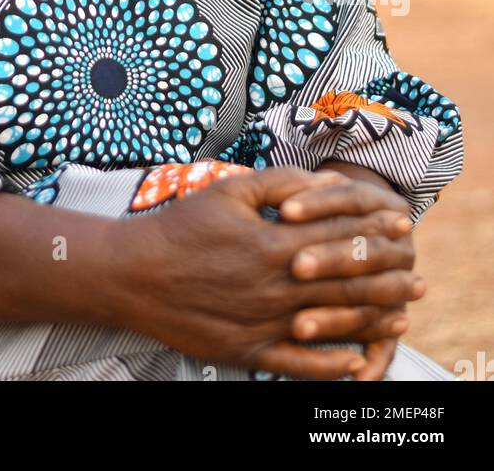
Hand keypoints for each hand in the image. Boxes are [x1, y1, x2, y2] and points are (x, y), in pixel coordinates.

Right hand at [119, 166, 420, 379]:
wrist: (134, 274)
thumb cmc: (182, 227)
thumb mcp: (230, 190)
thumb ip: (283, 183)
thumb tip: (330, 183)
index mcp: (274, 243)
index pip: (340, 237)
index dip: (375, 232)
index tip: (401, 228)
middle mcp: (276, 286)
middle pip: (346, 282)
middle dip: (386, 277)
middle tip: (415, 273)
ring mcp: (264, 323)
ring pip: (331, 324)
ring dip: (371, 320)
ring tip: (399, 315)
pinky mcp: (249, 351)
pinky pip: (300, 365)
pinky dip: (332, 366)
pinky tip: (355, 361)